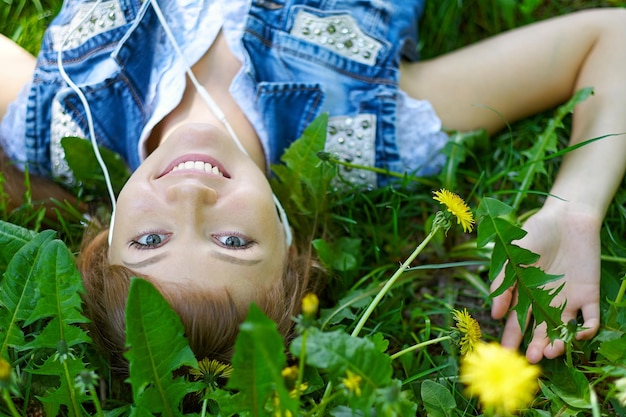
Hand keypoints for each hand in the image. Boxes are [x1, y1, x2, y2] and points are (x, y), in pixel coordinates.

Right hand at [490, 205, 600, 362]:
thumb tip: (495, 314)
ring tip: (550, 350)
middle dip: (535, 347)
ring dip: (558, 343)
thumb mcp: (511, 257)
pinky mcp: (588, 295)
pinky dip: (586, 330)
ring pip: (562, 330)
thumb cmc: (534, 234)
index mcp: (524, 294)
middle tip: (531, 358)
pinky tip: (577, 333)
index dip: (511, 338)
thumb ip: (503, 284)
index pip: (516, 322)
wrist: (566, 217)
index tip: (505, 353)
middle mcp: (545, 301)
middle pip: (540, 331)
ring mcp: (567, 300)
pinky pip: (590, 318)